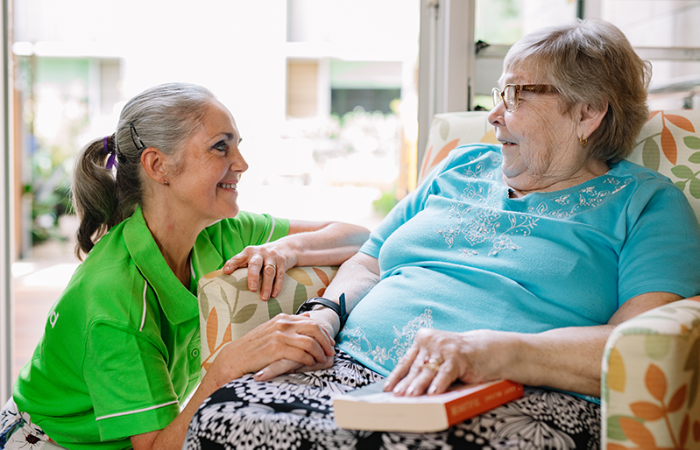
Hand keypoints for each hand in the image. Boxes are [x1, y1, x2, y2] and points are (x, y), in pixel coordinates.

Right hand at [213, 313, 334, 383]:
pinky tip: (310, 365)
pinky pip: (301, 354)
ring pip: (310, 342)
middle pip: (315, 329)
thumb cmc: (255, 347)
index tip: (330, 344)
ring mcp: (279, 335)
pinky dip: (309, 360)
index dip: (324, 334)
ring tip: (322, 361)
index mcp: (283, 318)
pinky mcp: (276, 349)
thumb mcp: (273, 329)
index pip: (312, 322)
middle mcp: (283, 324)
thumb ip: (290, 323)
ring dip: (320, 353)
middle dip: (326, 342)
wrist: (234, 358)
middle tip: (331, 353)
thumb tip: (308, 317)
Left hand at [222, 243, 297, 299]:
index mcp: (248, 252)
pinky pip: (280, 275)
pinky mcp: (283, 262)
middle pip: (255, 264)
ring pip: (269, 271)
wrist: (286, 247)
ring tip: (264, 298)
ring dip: (267, 285)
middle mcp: (260, 253)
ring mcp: (272, 257)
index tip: (226, 271)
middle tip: (252, 289)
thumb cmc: (263, 257)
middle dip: (253, 277)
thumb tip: (225, 282)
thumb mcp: (252, 257)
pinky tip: (274, 294)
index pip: (238, 258)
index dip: (232, 264)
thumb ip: (241, 266)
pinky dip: (277, 285)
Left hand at [383, 329, 515, 396]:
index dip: (396, 375)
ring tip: (411, 396)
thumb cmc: (457, 358)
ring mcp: (444, 348)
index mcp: (422, 339)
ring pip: (428, 370)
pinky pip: (446, 372)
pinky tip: (433, 393)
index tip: (387, 388)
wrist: (486, 349)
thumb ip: (424, 368)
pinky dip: (439, 384)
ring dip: (419, 385)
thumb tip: (404, 390)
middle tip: (397, 396)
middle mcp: (431, 341)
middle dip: (406, 383)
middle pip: (416, 367)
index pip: (406, 360)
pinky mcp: (458, 356)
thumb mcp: (437, 358)